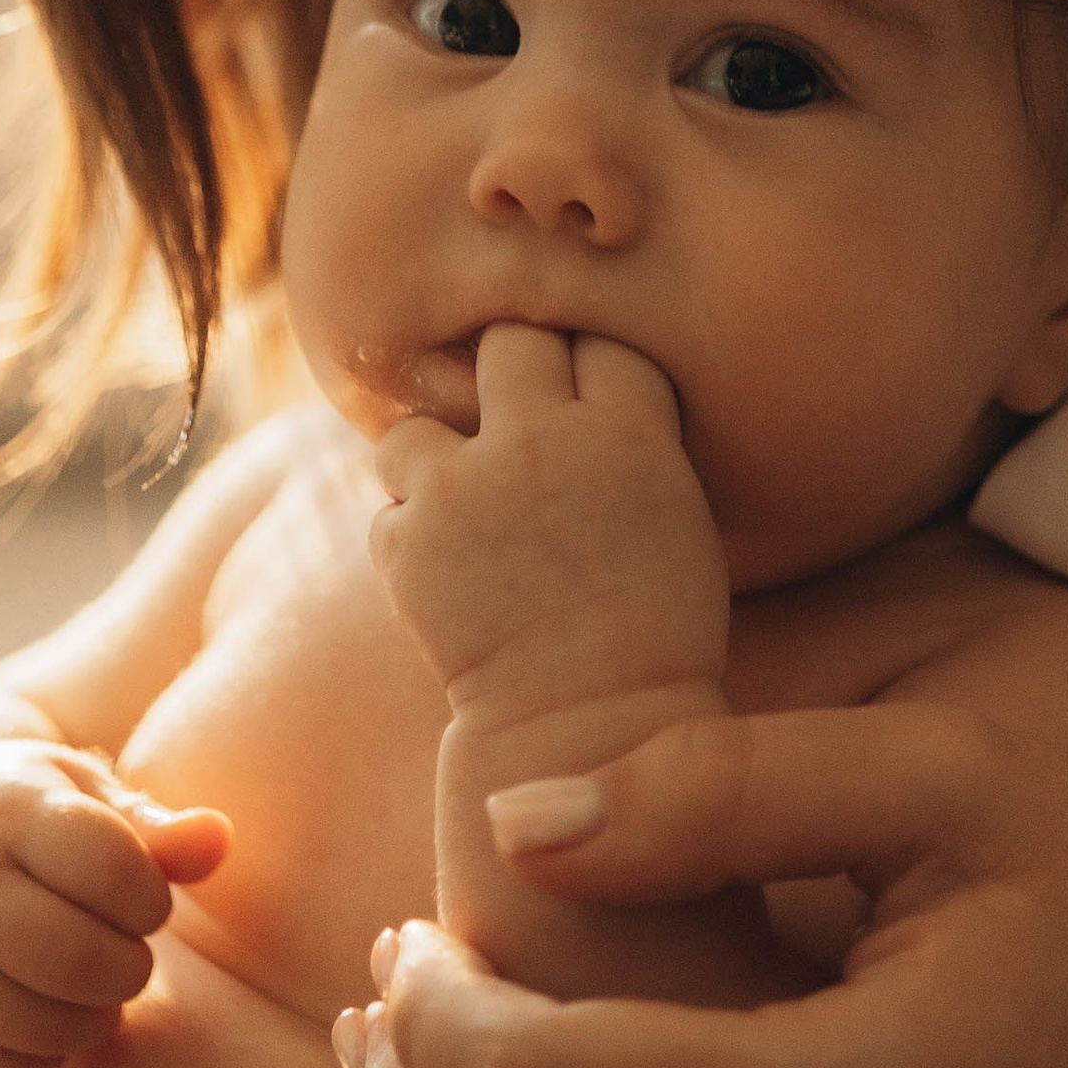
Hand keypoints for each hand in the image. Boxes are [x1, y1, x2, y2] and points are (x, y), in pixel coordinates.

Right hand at [0, 735, 230, 1067]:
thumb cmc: (23, 816)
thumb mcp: (83, 794)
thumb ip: (155, 827)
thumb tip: (220, 840)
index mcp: (8, 811)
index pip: (112, 868)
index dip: (151, 897)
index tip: (144, 897)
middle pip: (76, 961)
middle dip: (128, 967)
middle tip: (126, 951)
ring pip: (41, 1028)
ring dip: (93, 1018)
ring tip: (91, 982)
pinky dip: (44, 1060)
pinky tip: (47, 1014)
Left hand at [372, 326, 729, 730]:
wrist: (590, 727)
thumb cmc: (656, 631)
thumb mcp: (677, 512)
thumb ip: (631, 438)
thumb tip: (581, 389)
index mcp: (629, 432)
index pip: (600, 340)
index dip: (589, 364)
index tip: (584, 397)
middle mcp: (544, 441)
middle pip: (510, 343)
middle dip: (507, 376)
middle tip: (512, 429)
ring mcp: (468, 488)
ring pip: (416, 426)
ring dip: (430, 465)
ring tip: (458, 512)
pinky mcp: (410, 543)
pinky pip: (390, 512)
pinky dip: (411, 540)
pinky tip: (448, 578)